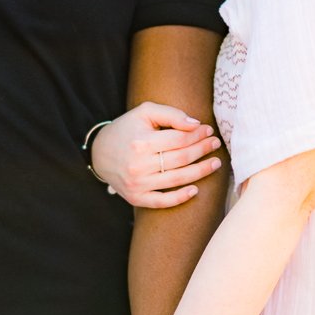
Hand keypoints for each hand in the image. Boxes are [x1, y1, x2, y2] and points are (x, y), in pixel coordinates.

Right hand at [91, 102, 221, 207]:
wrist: (99, 153)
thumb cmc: (126, 130)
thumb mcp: (144, 113)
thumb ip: (171, 114)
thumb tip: (196, 125)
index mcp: (142, 142)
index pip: (179, 139)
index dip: (197, 135)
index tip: (208, 131)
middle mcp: (139, 165)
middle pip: (181, 158)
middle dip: (203, 150)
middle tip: (215, 144)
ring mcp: (138, 184)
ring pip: (178, 179)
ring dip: (200, 171)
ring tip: (214, 163)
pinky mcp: (136, 198)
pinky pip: (162, 201)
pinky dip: (180, 198)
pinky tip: (195, 190)